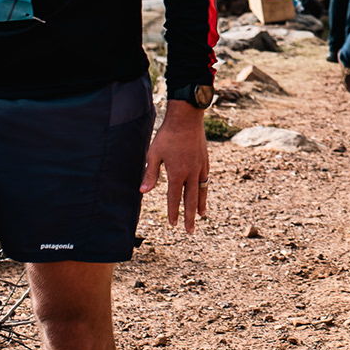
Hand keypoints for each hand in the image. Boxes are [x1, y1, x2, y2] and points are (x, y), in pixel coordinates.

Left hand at [140, 100, 208, 232]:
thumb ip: (150, 174)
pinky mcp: (205, 160)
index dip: (173, 212)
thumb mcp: (154, 154)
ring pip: (201, 191)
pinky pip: (206, 180)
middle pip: (191, 200)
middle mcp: (191, 173)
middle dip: (190, 216)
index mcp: (177, 173)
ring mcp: (200, 167)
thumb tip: (143, 192)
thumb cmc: (167, 135)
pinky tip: (203, 192)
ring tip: (201, 216)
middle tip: (189, 230)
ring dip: (200, 205)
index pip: (174, 198)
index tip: (173, 224)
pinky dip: (205, 190)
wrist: (186, 118)